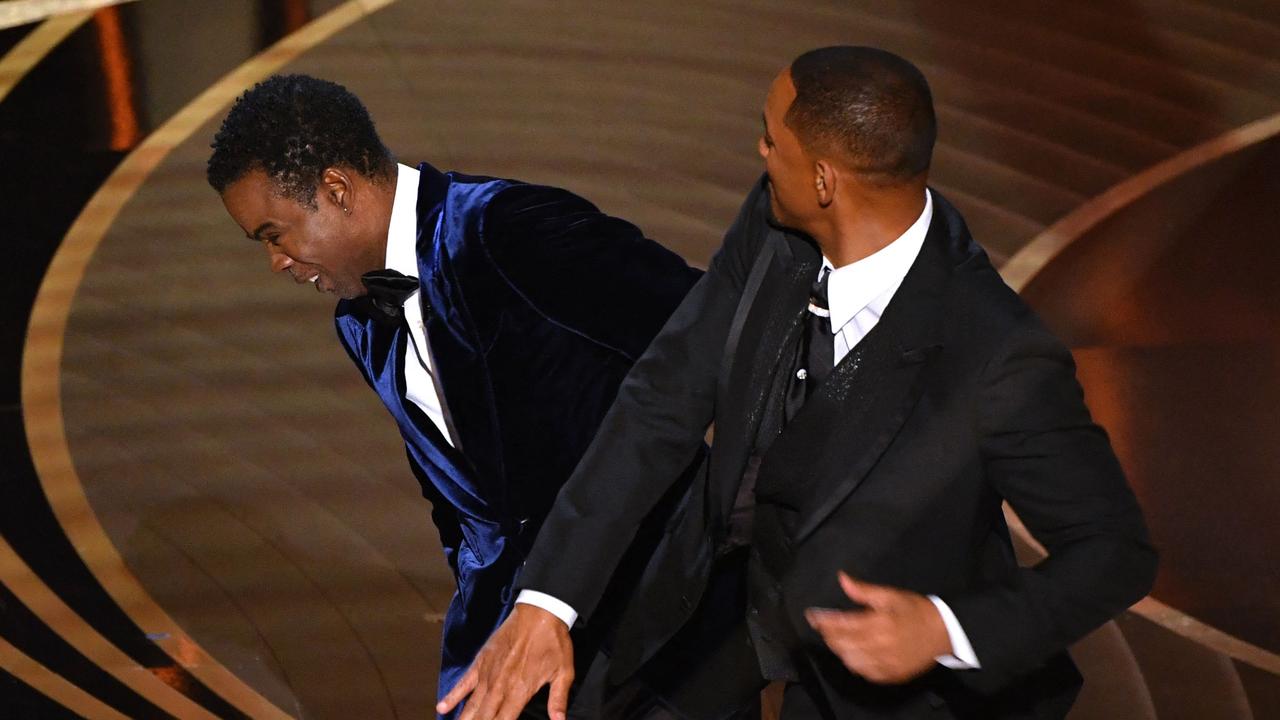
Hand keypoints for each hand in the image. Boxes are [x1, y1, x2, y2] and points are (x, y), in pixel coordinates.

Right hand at [436, 604, 575, 719]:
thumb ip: (558, 699)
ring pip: (472, 704)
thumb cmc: (554, 643)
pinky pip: (464, 682)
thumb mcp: (564, 672)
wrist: (540, 612)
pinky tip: (441, 707)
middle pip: (484, 717)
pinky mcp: (481, 661)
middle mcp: (500, 686)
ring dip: (464, 719)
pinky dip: (452, 695)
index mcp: (520, 691)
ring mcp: (488, 674)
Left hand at [805, 572, 950, 683]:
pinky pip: (864, 673)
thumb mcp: (890, 595)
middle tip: (824, 626)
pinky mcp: (891, 675)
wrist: (944, 633)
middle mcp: (879, 646)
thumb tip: (842, 578)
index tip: (812, 616)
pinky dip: (854, 663)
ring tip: (836, 639)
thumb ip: (863, 591)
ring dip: (839, 650)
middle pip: (842, 644)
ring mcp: (885, 664)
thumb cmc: (916, 611)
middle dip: (829, 635)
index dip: (823, 621)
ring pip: (850, 661)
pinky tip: (853, 654)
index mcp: (878, 624)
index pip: (841, 625)